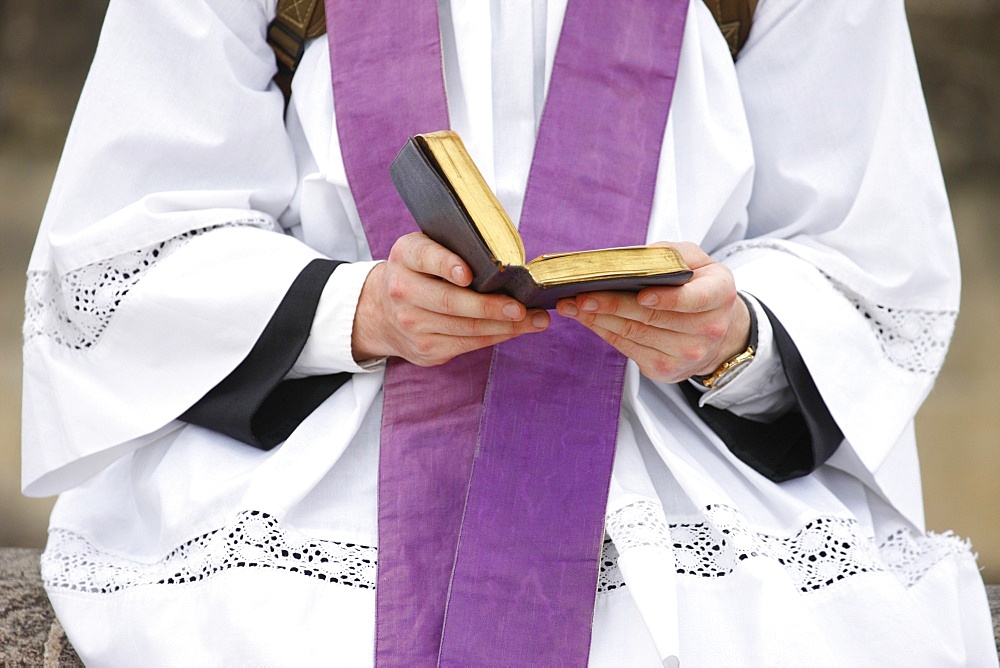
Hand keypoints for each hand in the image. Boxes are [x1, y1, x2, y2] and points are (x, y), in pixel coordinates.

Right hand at [352, 232, 549, 365]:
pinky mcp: (426, 349)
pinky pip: (468, 345)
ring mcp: (412, 325)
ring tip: (534, 320)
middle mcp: (402, 291)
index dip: (447, 265)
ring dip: (505, 326)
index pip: (425, 257)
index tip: (468, 273)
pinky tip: (516, 330)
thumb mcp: (425, 250)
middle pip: (450, 302)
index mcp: (405, 257)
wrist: (383, 311)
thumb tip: (504, 263)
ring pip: (464, 328)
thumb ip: (453, 249)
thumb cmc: (420, 272)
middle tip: (521, 307)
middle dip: (490, 306)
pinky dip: (496, 337)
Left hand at [555, 242, 749, 382]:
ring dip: (598, 319)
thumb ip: (671, 255)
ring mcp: (687, 353)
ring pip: (634, 333)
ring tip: (572, 305)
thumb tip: (630, 261)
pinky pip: (627, 348)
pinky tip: (586, 318)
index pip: (693, 299)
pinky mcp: (666, 369)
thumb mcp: (698, 262)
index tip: (641, 294)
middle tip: (581, 295)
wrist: (718, 331)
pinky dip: (603, 331)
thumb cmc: (700, 287)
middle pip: (652, 317)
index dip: (667, 299)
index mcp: (720, 294)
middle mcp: (708, 329)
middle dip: (612, 305)